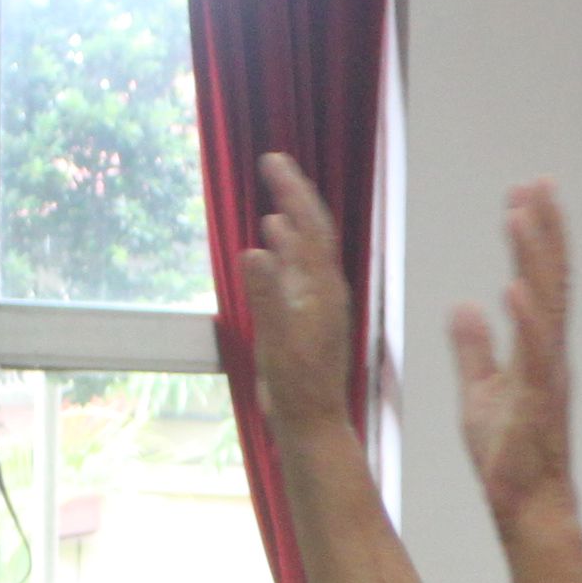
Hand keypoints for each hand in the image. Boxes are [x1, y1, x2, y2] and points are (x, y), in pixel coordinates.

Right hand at [245, 153, 359, 433]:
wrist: (312, 421)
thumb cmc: (295, 386)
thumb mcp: (275, 340)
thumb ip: (266, 295)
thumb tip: (255, 250)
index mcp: (322, 289)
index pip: (310, 226)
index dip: (293, 191)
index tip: (273, 161)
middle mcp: (326, 290)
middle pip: (313, 230)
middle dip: (294, 195)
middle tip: (272, 164)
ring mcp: (319, 303)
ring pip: (306, 250)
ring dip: (291, 221)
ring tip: (275, 199)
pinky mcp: (310, 317)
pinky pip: (299, 271)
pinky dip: (286, 250)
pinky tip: (271, 247)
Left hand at [452, 182, 579, 530]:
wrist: (526, 508)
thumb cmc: (509, 458)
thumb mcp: (479, 392)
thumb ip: (474, 349)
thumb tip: (463, 307)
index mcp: (537, 351)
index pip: (538, 282)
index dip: (534, 238)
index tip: (524, 195)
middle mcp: (550, 355)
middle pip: (551, 280)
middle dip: (544, 230)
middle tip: (536, 183)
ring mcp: (548, 377)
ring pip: (547, 306)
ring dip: (535, 260)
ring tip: (522, 216)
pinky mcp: (538, 403)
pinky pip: (534, 355)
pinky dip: (526, 321)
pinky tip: (514, 287)